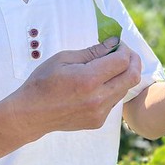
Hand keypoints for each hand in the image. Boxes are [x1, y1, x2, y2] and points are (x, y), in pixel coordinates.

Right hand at [11, 38, 141, 138]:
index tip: (117, 44)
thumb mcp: (63, 59)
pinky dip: (112, 89)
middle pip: (132, 76)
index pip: (122, 61)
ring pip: (125, 89)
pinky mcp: (98, 121)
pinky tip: (97, 85)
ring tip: (107, 68)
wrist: (31, 114)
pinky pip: (114, 101)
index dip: (124, 49)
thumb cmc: (43, 82)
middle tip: (124, 53)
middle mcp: (99, 98)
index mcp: (89, 79)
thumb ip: (92, 52)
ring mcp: (100, 113)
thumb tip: (113, 43)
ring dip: (122, 75)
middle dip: (133, 61)